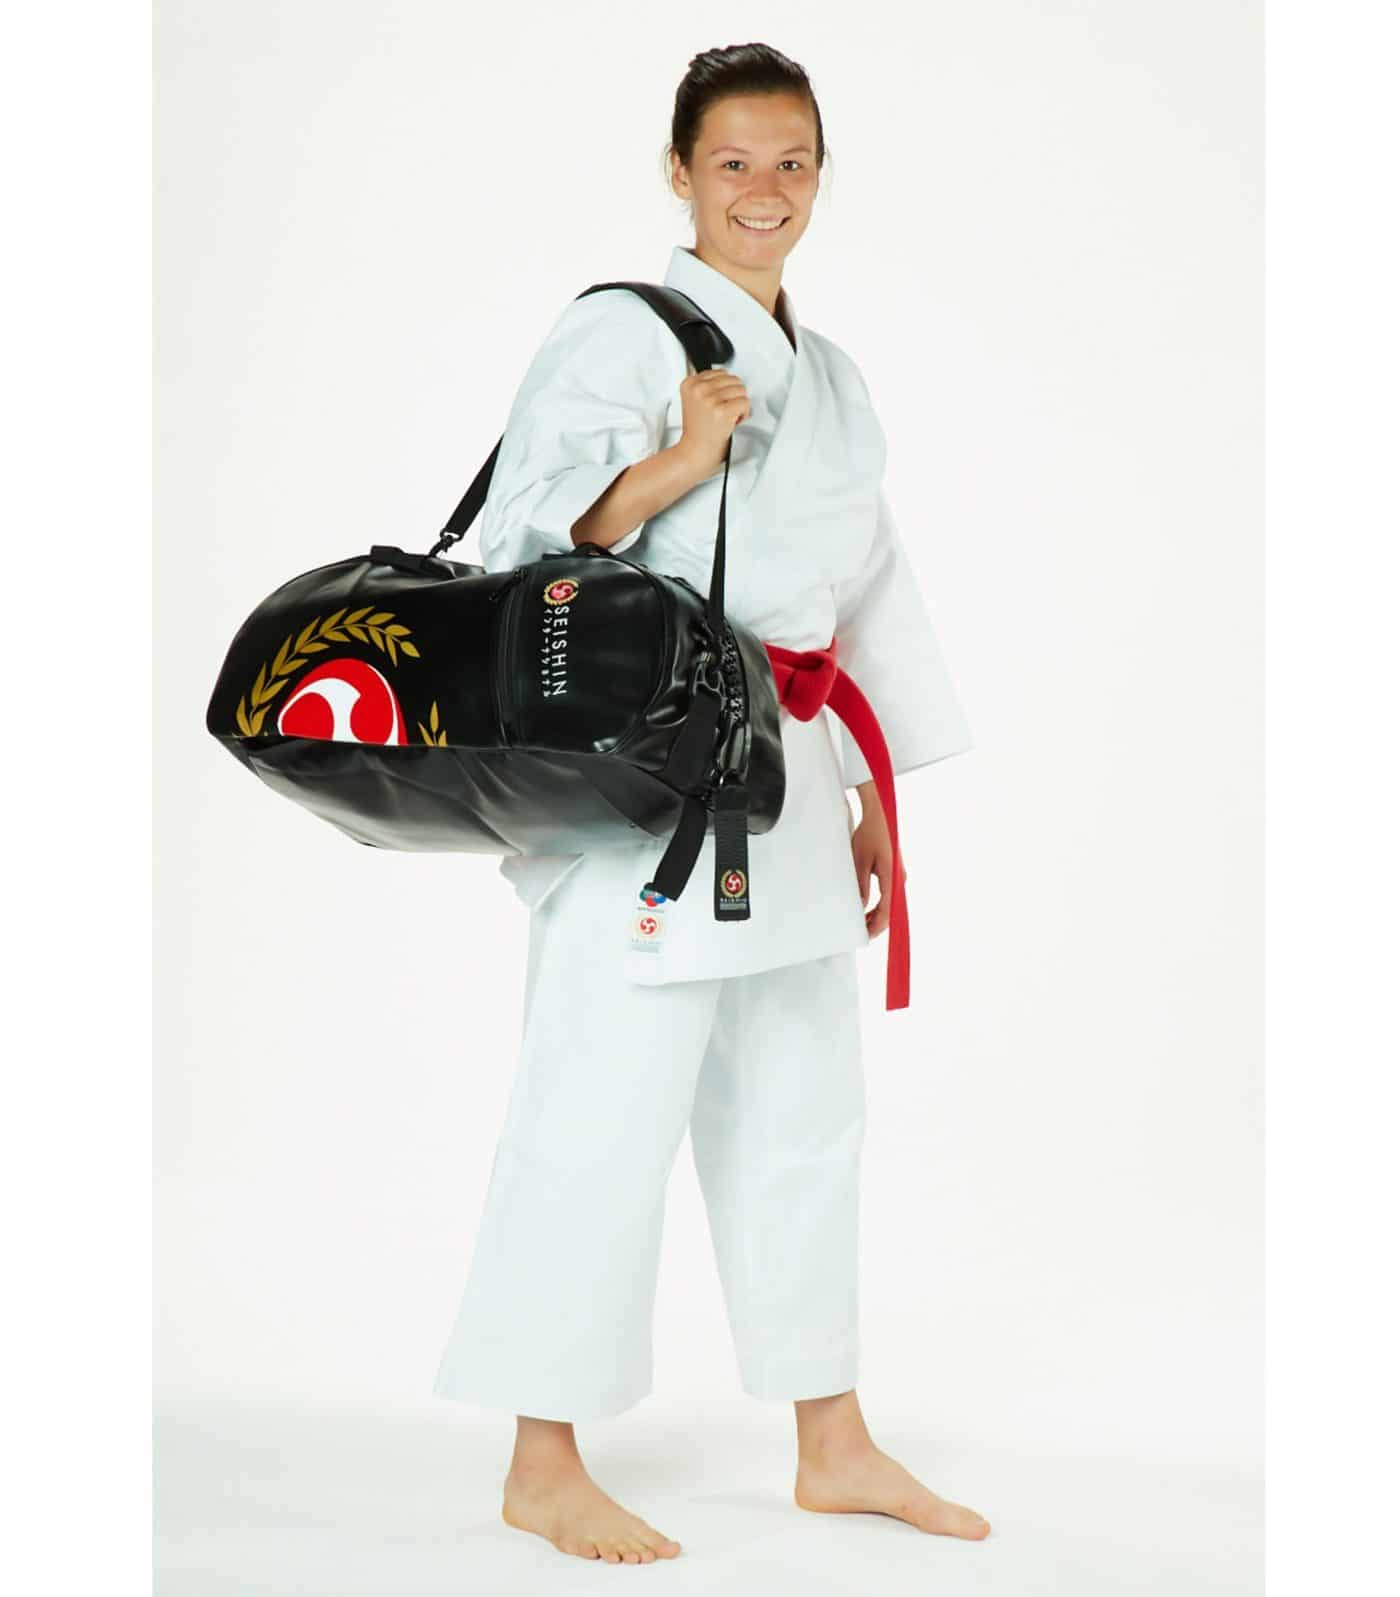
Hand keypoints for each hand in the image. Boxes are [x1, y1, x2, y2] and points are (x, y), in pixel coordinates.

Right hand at [676, 366, 750, 475]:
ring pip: (742, 390)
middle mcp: (698, 389)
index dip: (725, 390)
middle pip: (733, 380)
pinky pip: (746, 403)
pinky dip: (744, 414)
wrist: (695, 452)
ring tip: (729, 417)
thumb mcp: (693, 400)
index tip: (719, 403)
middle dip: (734, 396)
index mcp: (690, 383)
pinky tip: (734, 422)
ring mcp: (710, 399)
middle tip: (725, 411)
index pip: (721, 372)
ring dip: (740, 405)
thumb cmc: (697, 431)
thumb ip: (705, 385)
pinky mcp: (722, 411)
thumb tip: (727, 376)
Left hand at [851, 800, 905, 939]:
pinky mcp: (895, 874)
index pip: (885, 911)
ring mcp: (899, 877)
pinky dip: (879, 906)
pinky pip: (889, 896)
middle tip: (860, 935)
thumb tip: (860, 907)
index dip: (875, 926)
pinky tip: (867, 912)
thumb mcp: (859, 861)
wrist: (879, 817)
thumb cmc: (868, 835)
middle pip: (890, 911)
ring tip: (861, 925)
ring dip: (876, 916)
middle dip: (876, 925)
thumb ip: (860, 885)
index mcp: (891, 877)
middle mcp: (899, 880)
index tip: (864, 936)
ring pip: (890, 905)